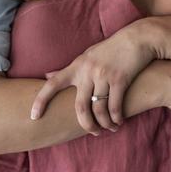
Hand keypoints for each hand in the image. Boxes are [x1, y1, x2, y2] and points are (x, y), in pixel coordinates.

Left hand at [30, 20, 155, 132]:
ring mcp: (103, 75)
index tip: (34, 117)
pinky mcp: (120, 79)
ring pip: (99, 109)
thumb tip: (47, 75)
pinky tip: (119, 121)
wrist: (136, 38)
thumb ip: (68, 69)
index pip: (53, 84)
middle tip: (93, 132)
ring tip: (110, 128)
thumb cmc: (110, 49)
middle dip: (86, 124)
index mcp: (77, 66)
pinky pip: (115, 106)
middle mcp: (87, 71)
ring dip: (104, 123)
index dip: (41, 101)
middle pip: (80, 107)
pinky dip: (116, 118)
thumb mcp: (86, 55)